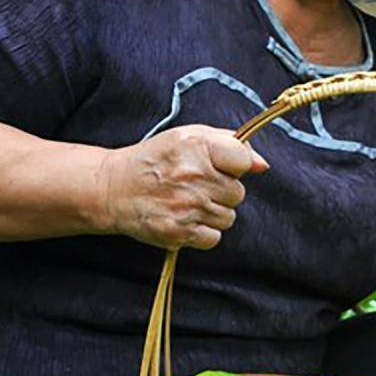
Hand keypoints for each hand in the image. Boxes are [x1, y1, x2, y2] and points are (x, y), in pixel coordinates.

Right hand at [97, 125, 268, 249]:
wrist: (113, 188)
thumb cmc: (157, 160)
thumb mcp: (190, 137)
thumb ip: (231, 144)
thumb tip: (262, 165)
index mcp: (197, 147)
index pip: (243, 159)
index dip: (236, 165)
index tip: (219, 166)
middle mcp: (193, 177)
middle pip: (238, 193)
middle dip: (222, 191)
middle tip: (196, 186)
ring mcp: (186, 207)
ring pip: (228, 217)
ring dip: (213, 212)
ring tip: (188, 202)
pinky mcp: (178, 232)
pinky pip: (214, 237)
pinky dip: (203, 232)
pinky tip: (185, 218)